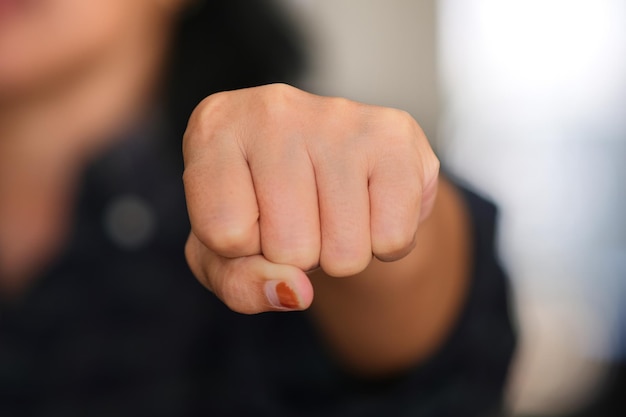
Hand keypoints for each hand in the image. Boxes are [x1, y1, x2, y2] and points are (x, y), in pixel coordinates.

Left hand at [183, 84, 438, 313]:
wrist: (330, 168)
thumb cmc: (263, 207)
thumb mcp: (224, 254)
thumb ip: (238, 283)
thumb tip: (295, 292)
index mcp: (214, 129)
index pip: (225, 234)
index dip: (242, 249)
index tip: (249, 217)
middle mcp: (272, 109)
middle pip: (289, 248)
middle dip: (297, 255)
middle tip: (300, 218)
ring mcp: (338, 116)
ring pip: (344, 252)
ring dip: (340, 253)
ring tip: (331, 212)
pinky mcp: (394, 133)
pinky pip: (393, 238)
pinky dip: (383, 242)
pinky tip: (367, 205)